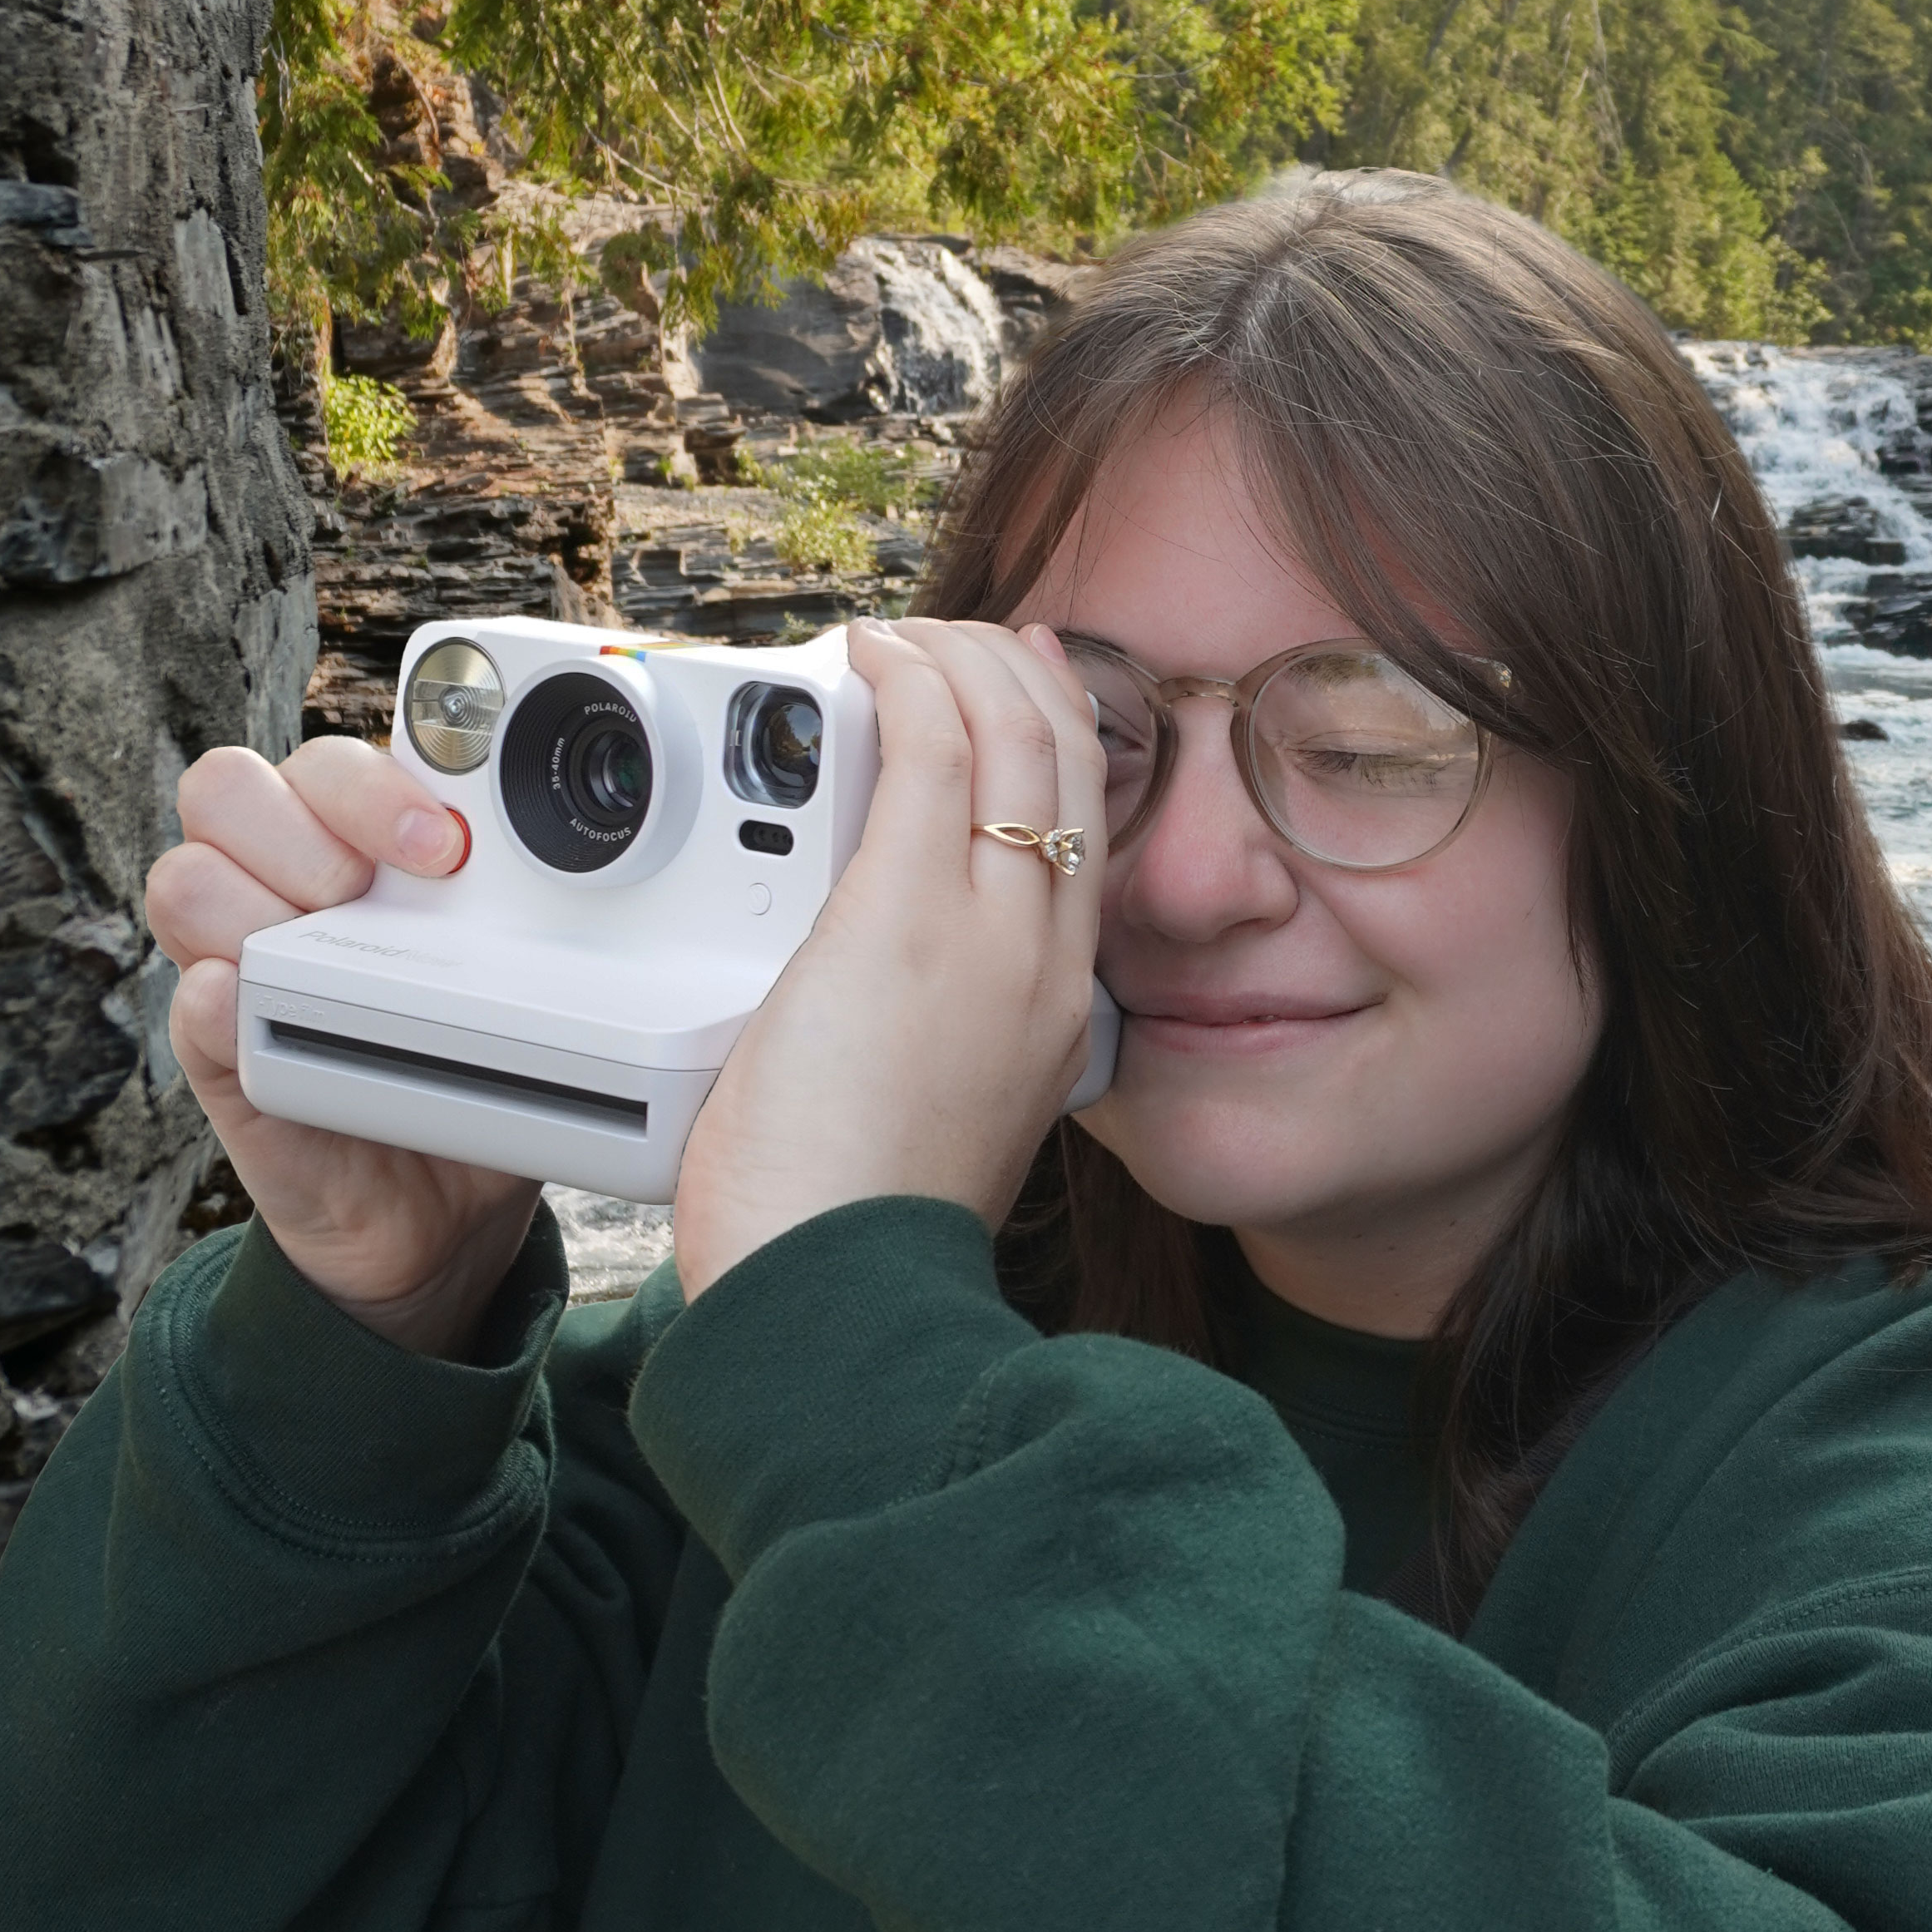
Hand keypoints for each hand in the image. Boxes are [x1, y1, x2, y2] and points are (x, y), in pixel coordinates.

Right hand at [147, 739, 540, 1355]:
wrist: (445, 1218)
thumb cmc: (484, 1075)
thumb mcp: (521, 987)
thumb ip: (543, 927)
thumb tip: (627, 893)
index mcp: (358, 850)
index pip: (321, 763)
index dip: (370, 781)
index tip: (450, 841)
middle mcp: (285, 892)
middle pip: (226, 789)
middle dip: (305, 824)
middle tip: (374, 888)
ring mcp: (243, 969)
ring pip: (185, 879)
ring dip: (253, 901)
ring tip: (328, 953)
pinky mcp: (221, 1059)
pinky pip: (183, 1004)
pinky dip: (214, 999)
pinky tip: (254, 1005)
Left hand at [671, 620, 1105, 1298]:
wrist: (846, 1295)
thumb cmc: (851, 1235)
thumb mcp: (935, 1125)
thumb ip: (930, 1048)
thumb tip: (871, 1009)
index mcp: (1055, 1012)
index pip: (1085, 834)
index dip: (1059, 736)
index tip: (1023, 686)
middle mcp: (1043, 960)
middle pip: (1070, 764)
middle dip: (1019, 674)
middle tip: (962, 637)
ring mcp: (985, 933)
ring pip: (1015, 736)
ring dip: (960, 659)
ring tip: (906, 635)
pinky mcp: (905, 915)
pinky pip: (931, 749)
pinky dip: (907, 681)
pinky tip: (870, 657)